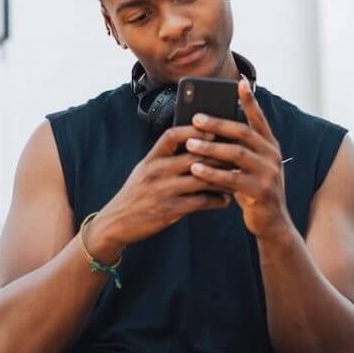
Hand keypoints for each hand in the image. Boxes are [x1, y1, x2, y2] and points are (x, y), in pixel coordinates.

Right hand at [93, 125, 234, 252]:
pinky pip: (201, 202)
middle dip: (219, 155)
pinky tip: (224, 200)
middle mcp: (157, 172)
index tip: (212, 130)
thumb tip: (192, 146)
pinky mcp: (170, 210)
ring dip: (223, 179)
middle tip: (238, 156)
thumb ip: (164, 159)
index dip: (193, 131)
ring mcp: (164, 191)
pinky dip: (216, 201)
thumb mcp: (143, 171)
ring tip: (236, 179)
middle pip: (195, 156)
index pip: (172, 136)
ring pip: (202, 179)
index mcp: (150, 159)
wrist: (116, 222)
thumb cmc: (134, 195)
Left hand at [183, 76, 294, 240]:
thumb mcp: (249, 166)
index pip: (259, 118)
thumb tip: (211, 127)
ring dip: (211, 148)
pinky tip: (196, 169)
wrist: (271, 222)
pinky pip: (232, 179)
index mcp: (270, 145)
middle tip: (196, 118)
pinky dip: (212, 173)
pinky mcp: (261, 191)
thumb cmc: (253, 189)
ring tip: (189, 144)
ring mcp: (269, 173)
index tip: (239, 82)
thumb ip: (238, 149)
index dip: (250, 101)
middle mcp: (273, 155)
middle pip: (244, 133)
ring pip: (237, 154)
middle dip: (218, 124)